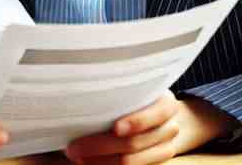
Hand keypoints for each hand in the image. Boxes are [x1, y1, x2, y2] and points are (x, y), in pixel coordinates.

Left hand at [65, 91, 238, 163]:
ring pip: (131, 162)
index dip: (136, 122)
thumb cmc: (138, 94)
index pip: (154, 115)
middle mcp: (169, 129)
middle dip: (101, 146)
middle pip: (135, 143)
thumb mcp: (136, 86)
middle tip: (73, 147)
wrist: (162, 117)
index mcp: (165, 104)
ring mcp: (164, 149)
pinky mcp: (156, 164)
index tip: (115, 128)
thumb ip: (120, 88)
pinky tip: (89, 162)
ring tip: (76, 156)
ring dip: (100, 161)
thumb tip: (83, 84)